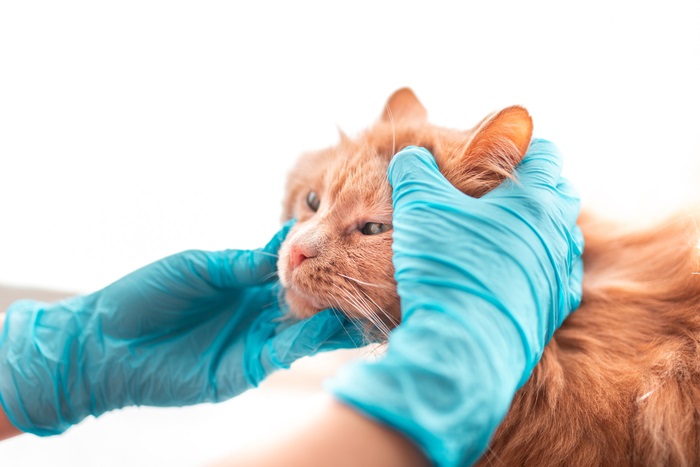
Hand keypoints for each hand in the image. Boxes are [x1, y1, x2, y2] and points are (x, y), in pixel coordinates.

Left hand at [0, 223, 362, 435]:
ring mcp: (255, 339)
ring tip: (365, 300)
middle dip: (337, 288)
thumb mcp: (197, 267)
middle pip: (308, 298)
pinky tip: (330, 324)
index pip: (291, 268)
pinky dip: (310, 339)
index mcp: (244, 281)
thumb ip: (242, 262)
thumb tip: (286, 243)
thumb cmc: (145, 295)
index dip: (317, 257)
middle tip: (372, 275)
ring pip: (306, 327)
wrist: (107, 344)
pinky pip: (287, 351)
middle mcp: (257, 310)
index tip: (346, 240)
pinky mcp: (249, 368)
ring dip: (334, 315)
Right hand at [329, 140, 583, 465]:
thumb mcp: (419, 208)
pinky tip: (506, 276)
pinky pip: (554, 277)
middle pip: (560, 194)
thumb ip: (416, 171)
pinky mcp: (554, 309)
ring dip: (536, 230)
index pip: (546, 155)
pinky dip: (535, 269)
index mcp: (535, 200)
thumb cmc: (446, 268)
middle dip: (533, 189)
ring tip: (499, 237)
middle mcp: (559, 234)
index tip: (496, 157)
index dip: (522, 149)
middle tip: (495, 197)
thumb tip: (411, 156)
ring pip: (559, 237)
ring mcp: (561, 274)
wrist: (464, 347)